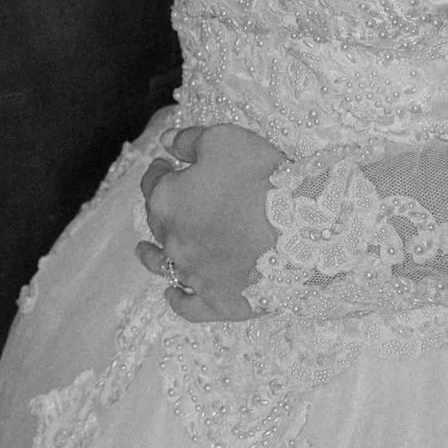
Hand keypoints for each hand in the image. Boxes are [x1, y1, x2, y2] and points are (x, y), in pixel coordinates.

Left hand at [135, 121, 287, 323]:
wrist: (302, 229)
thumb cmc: (261, 178)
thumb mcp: (224, 140)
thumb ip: (189, 141)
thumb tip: (166, 142)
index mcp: (168, 201)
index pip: (153, 184)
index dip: (159, 172)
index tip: (165, 166)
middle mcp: (173, 241)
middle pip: (159, 224)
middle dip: (161, 209)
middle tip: (170, 201)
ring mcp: (195, 275)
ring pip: (164, 266)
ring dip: (153, 257)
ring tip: (144, 252)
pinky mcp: (219, 302)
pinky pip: (190, 307)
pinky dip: (179, 301)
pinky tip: (173, 295)